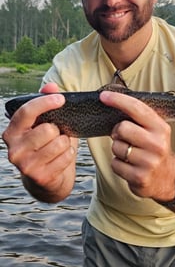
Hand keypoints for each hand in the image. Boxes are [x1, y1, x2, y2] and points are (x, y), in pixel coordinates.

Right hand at [2, 83, 77, 201]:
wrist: (46, 180)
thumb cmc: (45, 146)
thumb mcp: (43, 124)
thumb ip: (45, 103)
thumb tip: (51, 86)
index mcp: (12, 132)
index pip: (27, 112)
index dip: (45, 102)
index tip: (61, 99)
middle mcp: (14, 149)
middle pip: (48, 129)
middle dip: (58, 130)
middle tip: (56, 135)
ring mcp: (26, 165)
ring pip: (59, 143)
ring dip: (65, 143)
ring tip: (59, 147)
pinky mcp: (40, 177)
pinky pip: (66, 157)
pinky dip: (69, 155)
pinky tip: (62, 158)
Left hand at [100, 91, 174, 201]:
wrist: (169, 178)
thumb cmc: (155, 149)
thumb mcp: (155, 130)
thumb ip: (139, 117)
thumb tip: (113, 99)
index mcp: (161, 128)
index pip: (137, 108)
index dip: (118, 100)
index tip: (104, 96)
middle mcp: (157, 144)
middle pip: (122, 128)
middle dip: (118, 132)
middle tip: (124, 137)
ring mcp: (149, 162)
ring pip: (116, 147)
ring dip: (118, 150)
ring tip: (130, 153)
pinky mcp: (140, 177)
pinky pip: (115, 164)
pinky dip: (118, 164)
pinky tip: (129, 165)